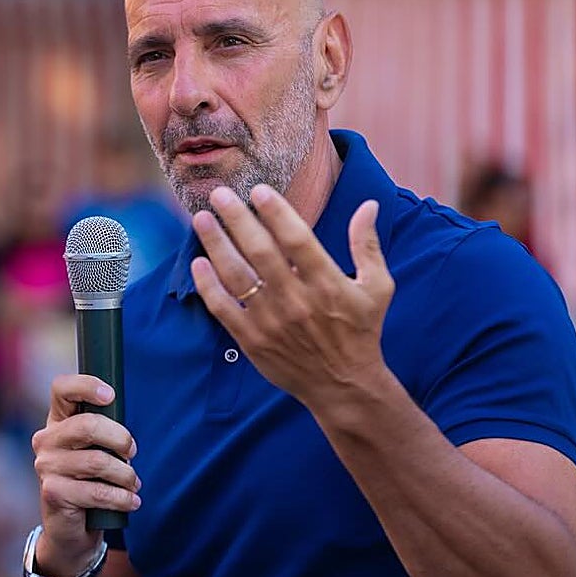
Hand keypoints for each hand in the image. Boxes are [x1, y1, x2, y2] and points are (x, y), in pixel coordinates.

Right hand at [31, 374, 138, 576]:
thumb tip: (127, 434)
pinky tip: (131, 502)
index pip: (61, 389)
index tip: (110, 396)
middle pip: (88, 425)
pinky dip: (122, 498)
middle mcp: (45, 440)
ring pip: (98, 461)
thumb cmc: (89, 483)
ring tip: (133, 484)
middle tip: (132, 453)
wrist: (71, 530)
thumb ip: (105, 434)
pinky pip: (97, 491)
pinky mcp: (53, 492)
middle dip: (121, 439)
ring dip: (126, 475)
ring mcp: (46, 466)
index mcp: (56, 422)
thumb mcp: (95, 452)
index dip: (86, 386)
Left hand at [190, 184, 394, 407]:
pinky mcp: (252, 340)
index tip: (258, 190)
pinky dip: (208, 286)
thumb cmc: (362, 331)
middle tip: (218, 194)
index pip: (297, 240)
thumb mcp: (377, 287)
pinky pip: (223, 309)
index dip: (276, 213)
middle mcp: (297, 301)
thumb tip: (368, 204)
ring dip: (216, 246)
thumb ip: (367, 245)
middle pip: (260, 252)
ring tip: (201, 220)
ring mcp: (271, 322)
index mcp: (328, 284)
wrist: (344, 386)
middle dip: (237, 219)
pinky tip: (198, 262)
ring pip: (236, 277)